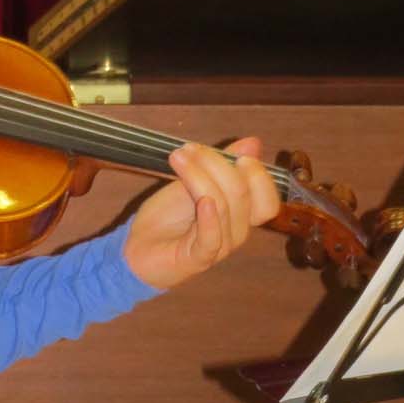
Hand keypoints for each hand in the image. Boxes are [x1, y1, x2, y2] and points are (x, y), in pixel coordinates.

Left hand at [121, 139, 280, 290]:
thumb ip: (224, 164)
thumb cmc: (167, 217)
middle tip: (188, 149)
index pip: (267, 198)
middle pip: (243, 193)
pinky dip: (210, 218)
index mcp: (241, 214)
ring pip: (223, 206)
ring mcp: (219, 247)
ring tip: (178, 159)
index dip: (257, 174)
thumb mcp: (195, 181)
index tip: (235, 153)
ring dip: (200, 177)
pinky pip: (212, 239)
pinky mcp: (198, 258)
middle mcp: (236, 231)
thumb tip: (253, 143)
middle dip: (216, 163)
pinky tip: (202, 201)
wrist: (136, 248)